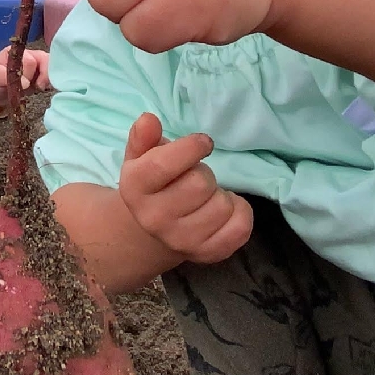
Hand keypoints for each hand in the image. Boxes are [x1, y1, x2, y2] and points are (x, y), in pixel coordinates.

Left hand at [0, 46, 49, 103]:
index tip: (36, 85)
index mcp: (20, 53)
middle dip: (46, 77)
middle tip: (38, 87)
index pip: (36, 60)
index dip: (38, 72)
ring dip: (49, 81)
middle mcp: (31, 57)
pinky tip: (42, 90)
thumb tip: (26, 83)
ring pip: (52, 70)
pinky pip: (50, 79)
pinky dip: (50, 85)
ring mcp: (36, 68)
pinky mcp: (38, 78)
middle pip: (49, 63)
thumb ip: (5, 76)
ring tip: (39, 89)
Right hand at [117, 113, 250, 264]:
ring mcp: (181, 241)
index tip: (202, 143)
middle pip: (200, 183)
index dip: (192, 147)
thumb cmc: (154, 182)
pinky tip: (223, 212)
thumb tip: (149, 120)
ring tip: (205, 197)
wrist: (155, 229)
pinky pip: (241, 227)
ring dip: (221, 194)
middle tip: (195, 177)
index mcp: (134, 189)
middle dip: (203, 172)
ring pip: (223, 205)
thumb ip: (144, 136)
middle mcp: (154, 219)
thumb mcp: (142, 156)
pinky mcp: (207, 254)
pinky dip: (240, 212)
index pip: (165, 164)